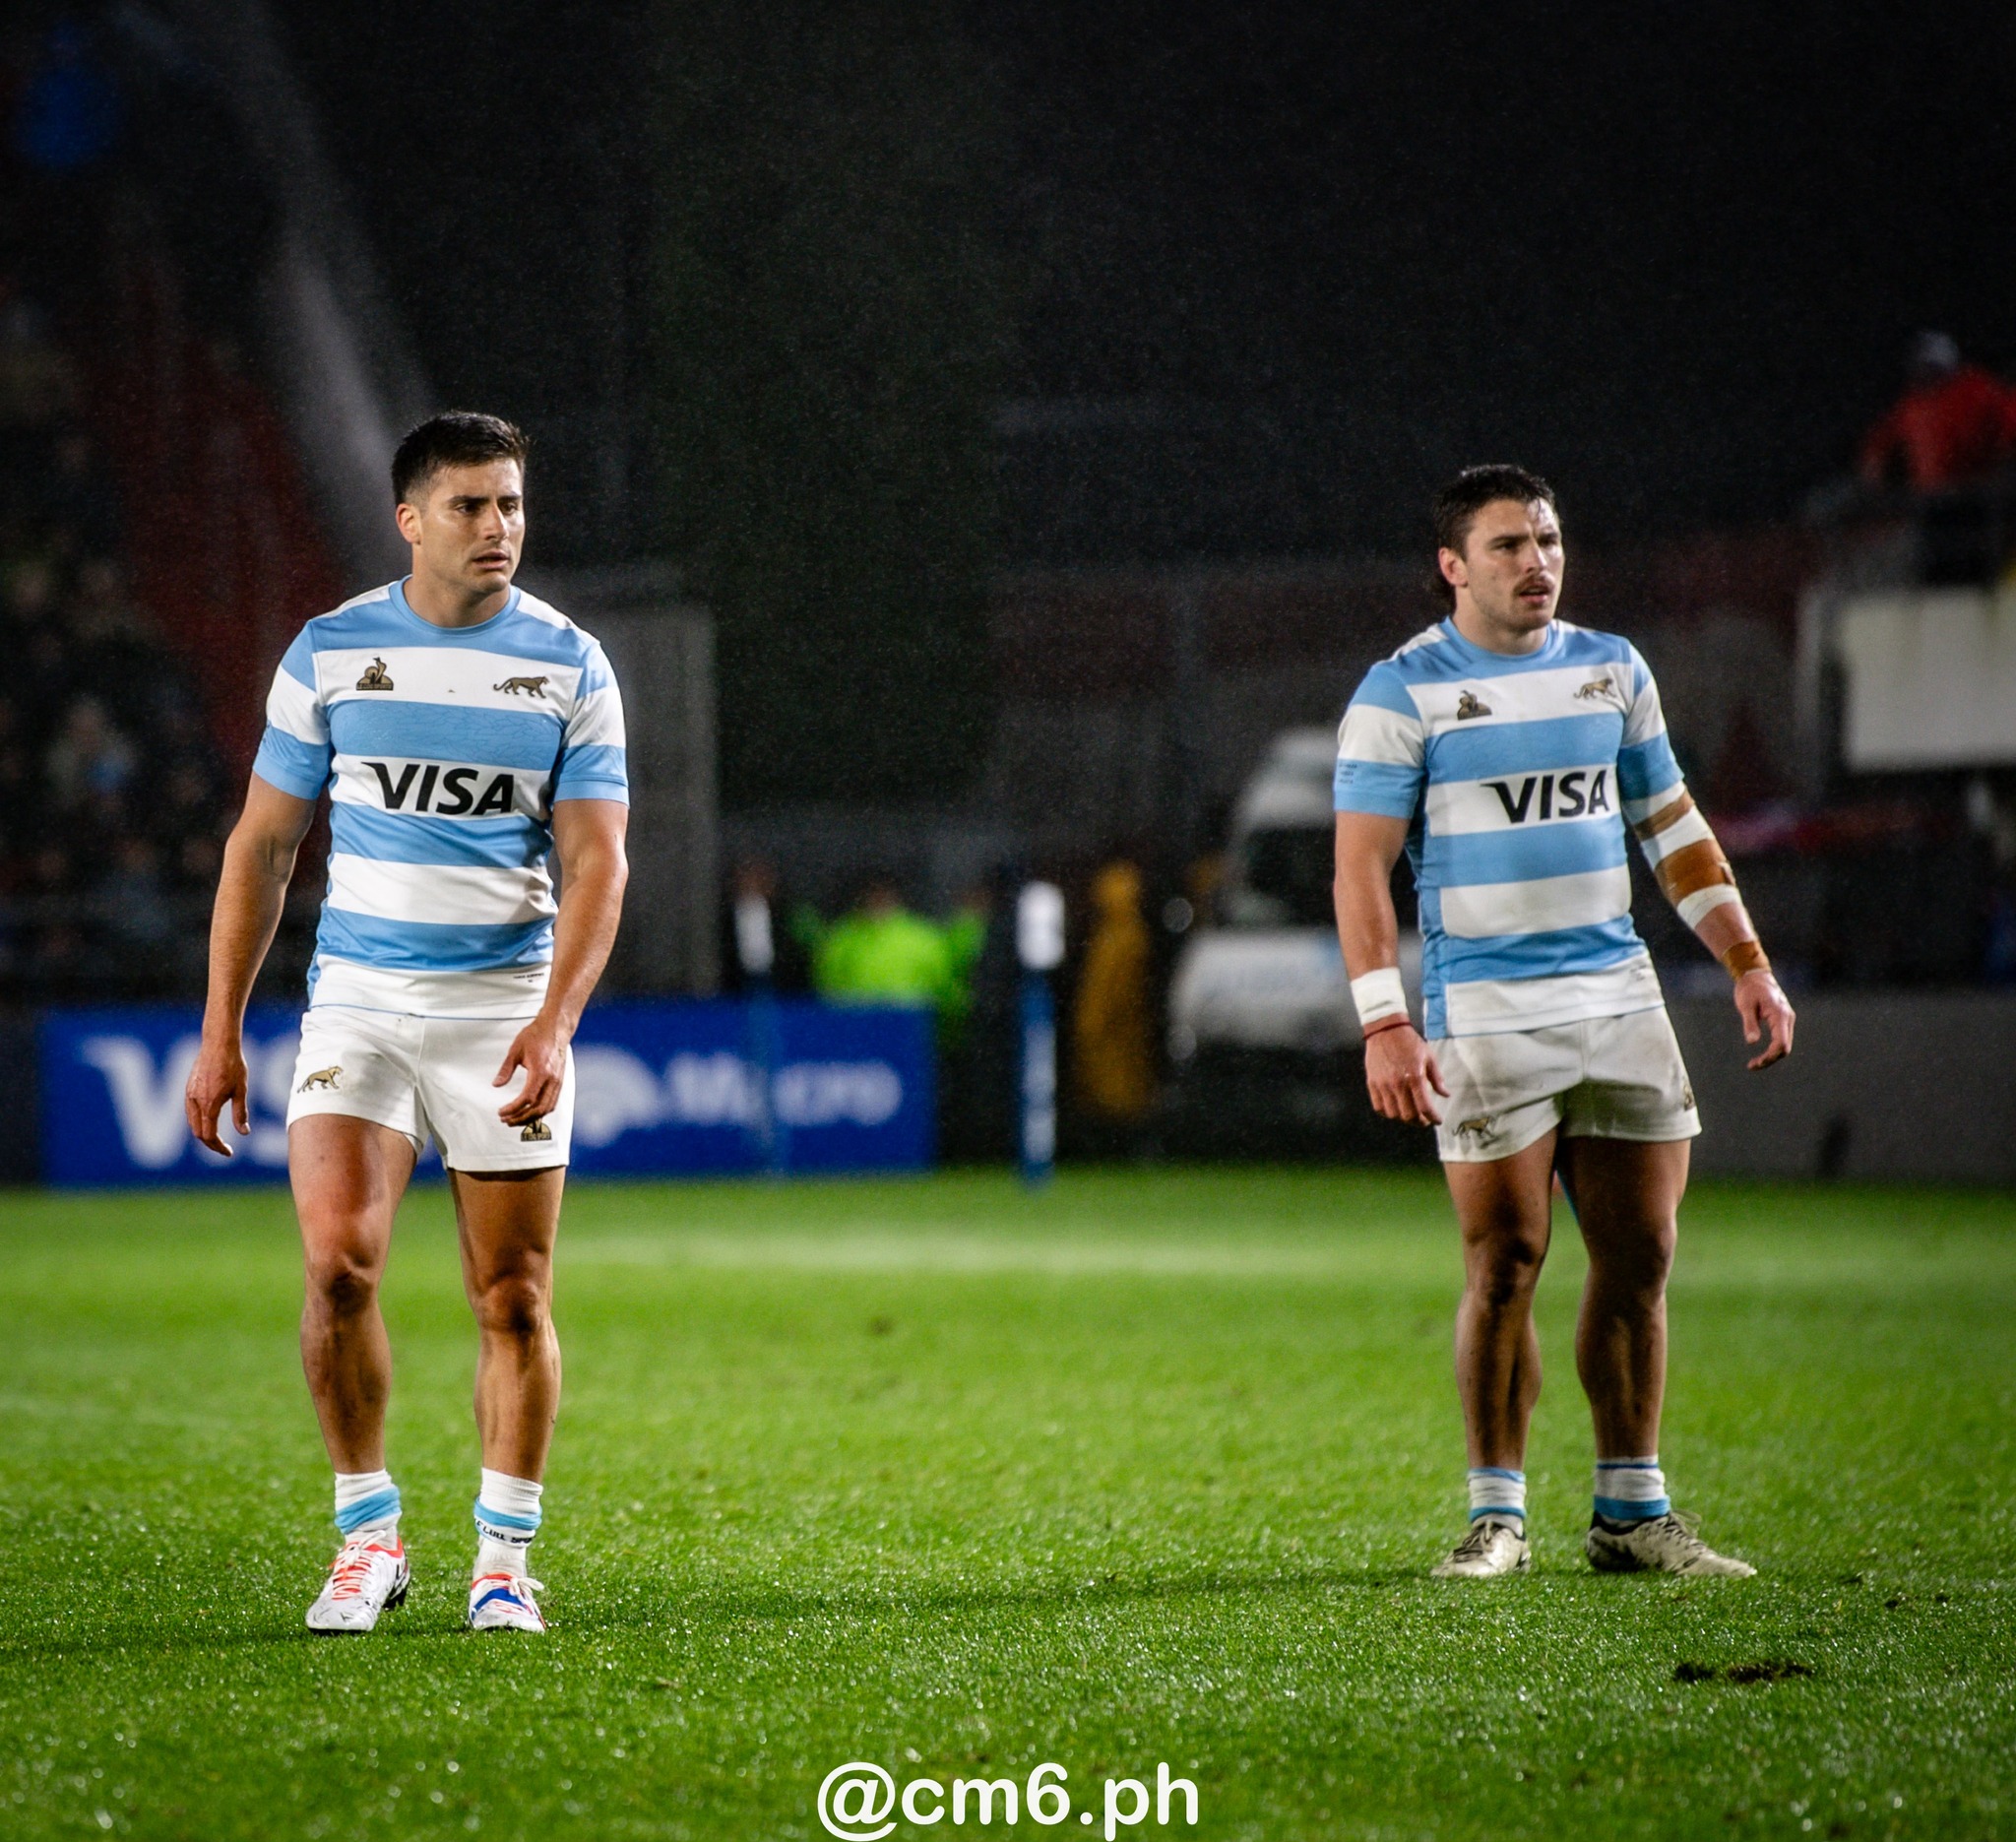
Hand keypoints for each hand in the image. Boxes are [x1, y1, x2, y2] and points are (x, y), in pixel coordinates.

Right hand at [184, 1032, 248, 1157]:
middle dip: (211, 1143)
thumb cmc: (233, 1065)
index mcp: (208, 1105)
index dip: (219, 1147)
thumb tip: (244, 1133)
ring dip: (203, 1133)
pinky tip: (208, 1120)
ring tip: (217, 1138)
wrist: (218, 1043)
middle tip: (225, 1148)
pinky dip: (198, 1121)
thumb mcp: (241, 1090)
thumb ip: (240, 1113)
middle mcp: (194, 1102)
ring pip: (192, 1123)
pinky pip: (189, 1111)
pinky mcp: (188, 1088)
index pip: (209, 1136)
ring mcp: (189, 1094)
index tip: (229, 1153)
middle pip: (198, 1132)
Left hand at [494, 1013, 569, 1124]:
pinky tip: (531, 1111)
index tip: (502, 1112)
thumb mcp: (515, 1050)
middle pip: (538, 1108)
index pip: (527, 1098)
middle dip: (521, 1118)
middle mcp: (552, 1079)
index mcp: (541, 1071)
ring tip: (517, 1119)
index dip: (513, 1109)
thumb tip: (497, 1084)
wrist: (555, 1027)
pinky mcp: (560, 1081)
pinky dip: (541, 1111)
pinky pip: (552, 1102)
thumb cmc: (538, 1035)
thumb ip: (506, 1070)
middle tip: (507, 1120)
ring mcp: (558, 1081)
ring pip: (547, 1108)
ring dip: (531, 1117)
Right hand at [1364, 1023, 1447, 1125]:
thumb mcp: (1429, 1057)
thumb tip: (1445, 1094)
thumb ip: (1437, 1078)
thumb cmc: (1409, 1042)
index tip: (1437, 1120)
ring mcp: (1383, 1085)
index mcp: (1415, 1077)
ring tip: (1410, 1114)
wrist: (1386, 1030)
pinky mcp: (1372, 1083)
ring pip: (1393, 1114)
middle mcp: (1398, 1084)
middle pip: (1408, 1115)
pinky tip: (1394, 1108)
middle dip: (1419, 1121)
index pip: (1424, 1107)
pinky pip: (1378, 1107)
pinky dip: (1387, 1112)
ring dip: (1403, 1118)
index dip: (1433, 1118)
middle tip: (1424, 1120)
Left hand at [1735, 968, 1794, 1069]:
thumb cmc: (1749, 988)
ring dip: (1772, 1055)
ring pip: (1785, 1044)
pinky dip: (1774, 1048)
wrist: (1755, 975)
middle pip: (1785, 1047)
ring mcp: (1787, 1019)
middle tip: (1752, 1065)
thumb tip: (1752, 1042)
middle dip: (1770, 1059)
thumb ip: (1750, 1023)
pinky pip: (1782, 1038)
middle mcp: (1787, 1018)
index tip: (1755, 1062)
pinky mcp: (1783, 1019)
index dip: (1770, 1056)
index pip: (1781, 1043)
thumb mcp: (1746, 1006)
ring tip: (1755, 1063)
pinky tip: (1762, 1054)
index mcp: (1780, 1015)